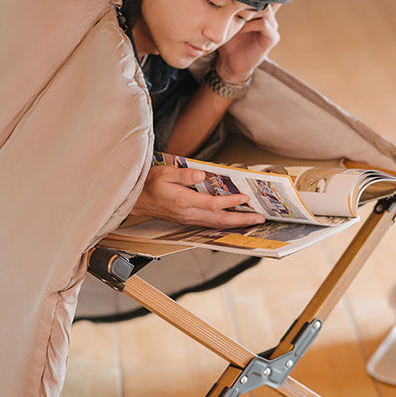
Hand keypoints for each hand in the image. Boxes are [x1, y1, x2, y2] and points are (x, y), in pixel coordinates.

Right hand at [130, 165, 265, 228]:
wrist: (136, 199)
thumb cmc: (149, 184)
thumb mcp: (164, 172)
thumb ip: (184, 174)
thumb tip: (201, 175)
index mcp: (183, 201)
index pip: (212, 204)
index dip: (230, 201)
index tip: (245, 197)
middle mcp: (188, 213)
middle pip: (219, 219)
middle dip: (241, 219)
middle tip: (258, 217)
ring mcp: (188, 219)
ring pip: (216, 224)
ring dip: (235, 223)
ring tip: (251, 221)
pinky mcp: (187, 220)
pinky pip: (209, 224)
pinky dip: (224, 223)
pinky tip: (232, 220)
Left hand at [216, 4, 280, 83]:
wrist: (229, 63)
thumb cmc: (227, 40)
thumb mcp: (227, 21)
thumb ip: (230, 7)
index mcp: (260, 10)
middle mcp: (268, 16)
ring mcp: (272, 26)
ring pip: (265, 9)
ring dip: (249, 10)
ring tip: (235, 14)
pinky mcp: (272, 38)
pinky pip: (263, 24)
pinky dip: (250, 24)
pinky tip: (240, 29)